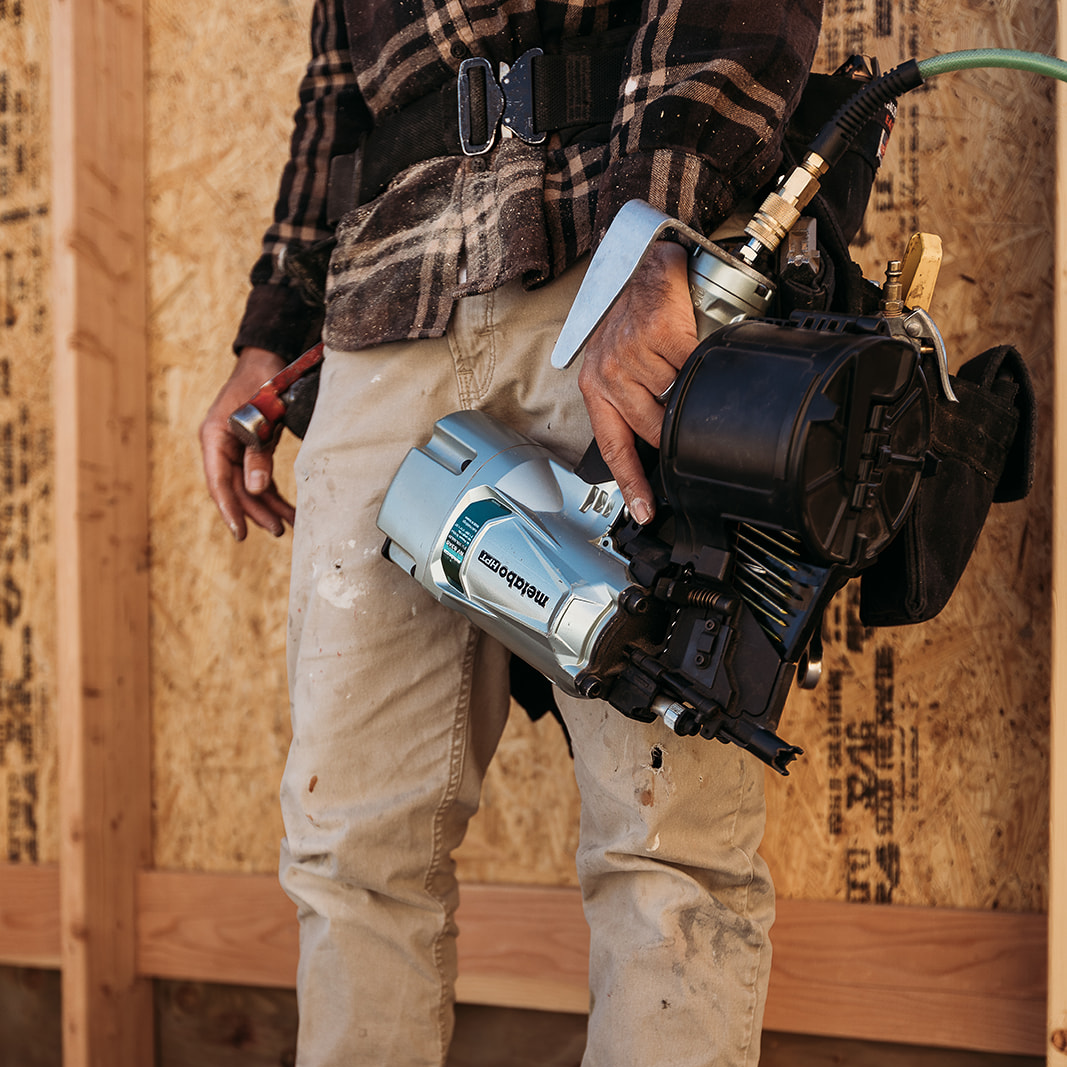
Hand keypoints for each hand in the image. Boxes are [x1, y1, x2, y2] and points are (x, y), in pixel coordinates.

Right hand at [199, 346, 296, 540]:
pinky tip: (287, 509)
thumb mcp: (262, 416)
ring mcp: (235, 448)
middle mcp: (220, 446)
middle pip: (235, 488)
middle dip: (257, 512)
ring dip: (268, 506)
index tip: (240, 532)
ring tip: (288, 525)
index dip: (229, 508)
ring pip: (249, 486)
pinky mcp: (250, 448)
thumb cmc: (263, 382)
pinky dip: (273, 493)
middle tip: (278, 530)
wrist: (267, 359)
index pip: (218, 481)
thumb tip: (255, 489)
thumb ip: (257, 452)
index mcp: (214, 437)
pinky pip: (259, 477)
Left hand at [578, 240, 696, 524]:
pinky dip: (701, 362)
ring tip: (683, 366)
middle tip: (688, 418)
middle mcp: (608, 374)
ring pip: (676, 397)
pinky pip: (692, 366)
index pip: (614, 447)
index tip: (647, 511)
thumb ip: (634, 400)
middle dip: (675, 429)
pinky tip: (696, 350)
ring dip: (689, 388)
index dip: (633, 483)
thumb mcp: (619, 363)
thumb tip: (660, 440)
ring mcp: (631, 354)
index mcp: (595, 388)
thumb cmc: (633, 316)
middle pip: (652, 428)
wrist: (643, 262)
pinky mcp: (658, 334)